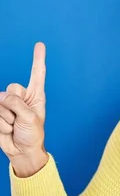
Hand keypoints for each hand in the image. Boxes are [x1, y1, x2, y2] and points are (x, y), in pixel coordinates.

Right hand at [0, 42, 48, 176]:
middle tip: (20, 119)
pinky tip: (8, 129)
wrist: (22, 150)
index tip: (40, 44)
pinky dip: (1, 124)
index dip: (38, 59)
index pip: (37, 74)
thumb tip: (4, 97)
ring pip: (1, 102)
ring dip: (8, 118)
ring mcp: (8, 104)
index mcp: (36, 95)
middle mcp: (22, 97)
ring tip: (15, 126)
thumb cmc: (32, 135)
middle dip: (15, 106)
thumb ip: (18, 104)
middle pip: (12, 88)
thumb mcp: (31, 117)